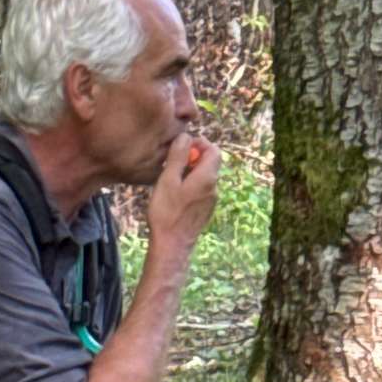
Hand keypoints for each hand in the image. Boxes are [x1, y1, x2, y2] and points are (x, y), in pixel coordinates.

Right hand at [145, 130, 220, 249]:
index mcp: (207, 178)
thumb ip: (178, 157)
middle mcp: (214, 188)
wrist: (172, 245)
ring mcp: (211, 200)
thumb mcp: (168, 180)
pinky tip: (175, 192)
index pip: (214, 150)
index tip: (182, 146)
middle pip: (211, 163)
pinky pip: (202, 189)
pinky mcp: (205, 210)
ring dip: (192, 170)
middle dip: (194, 156)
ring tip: (171, 176)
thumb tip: (185, 137)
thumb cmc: (167, 212)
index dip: (200, 143)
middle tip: (174, 160)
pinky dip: (192, 183)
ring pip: (206, 176)